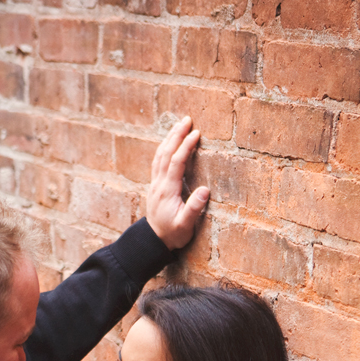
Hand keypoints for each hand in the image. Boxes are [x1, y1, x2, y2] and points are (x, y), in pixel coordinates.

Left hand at [146, 116, 209, 250]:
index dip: (186, 146)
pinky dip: (163, 148)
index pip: (176, 162)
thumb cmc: (173, 234)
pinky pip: (157, 161)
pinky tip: (169, 142)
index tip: (196, 133)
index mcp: (167, 191)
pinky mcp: (155, 185)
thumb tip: (205, 190)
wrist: (154, 241)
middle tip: (187, 119)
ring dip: (169, 138)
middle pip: (165, 153)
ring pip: (159, 155)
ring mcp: (155, 184)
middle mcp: (159, 184)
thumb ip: (194, 209)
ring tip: (179, 125)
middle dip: (176, 135)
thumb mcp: (185, 226)